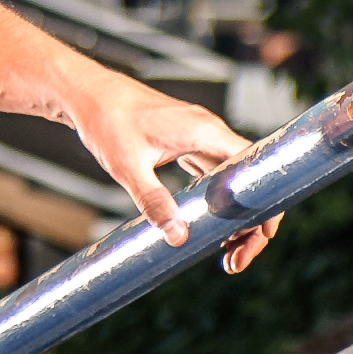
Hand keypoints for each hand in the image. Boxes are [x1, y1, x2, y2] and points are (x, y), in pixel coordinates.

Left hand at [58, 68, 279, 274]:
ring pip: (231, 181)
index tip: (261, 236)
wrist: (87, 93)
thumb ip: (152, 200)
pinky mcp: (186, 143)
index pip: (255, 171)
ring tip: (225, 252)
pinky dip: (215, 201)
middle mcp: (210, 133)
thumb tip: (177, 237)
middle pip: (248, 181)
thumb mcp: (127, 166)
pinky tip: (207, 226)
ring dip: (233, 215)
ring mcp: (200, 137)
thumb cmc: (106, 120)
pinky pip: (213, 175)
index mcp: (206, 132)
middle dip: (249, 222)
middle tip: (235, 260)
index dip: (265, 205)